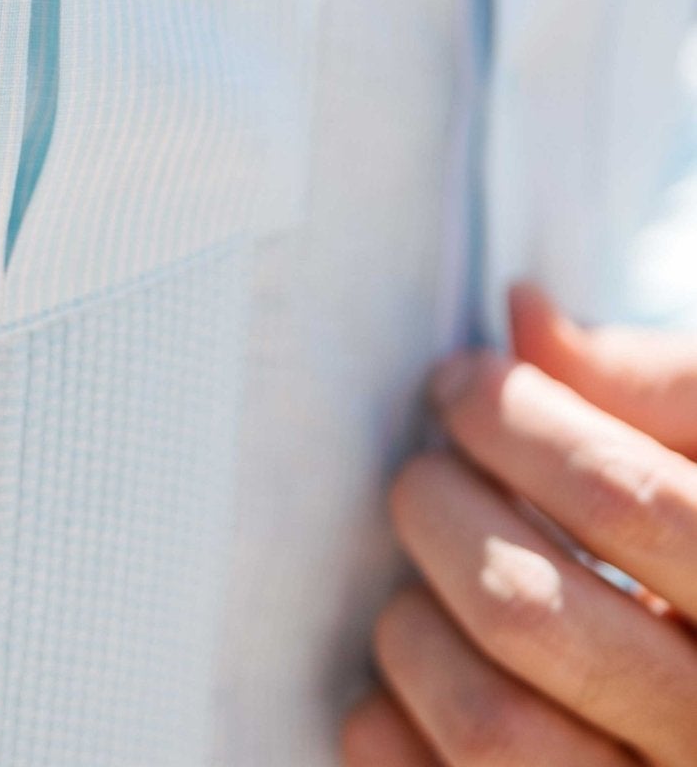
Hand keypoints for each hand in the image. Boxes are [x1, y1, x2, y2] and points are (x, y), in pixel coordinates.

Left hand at [343, 284, 696, 764]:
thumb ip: (653, 388)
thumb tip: (526, 320)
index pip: (619, 499)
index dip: (514, 421)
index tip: (461, 387)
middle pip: (525, 609)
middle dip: (439, 510)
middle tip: (427, 474)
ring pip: (485, 723)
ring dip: (413, 624)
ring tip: (428, 575)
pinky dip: (391, 727)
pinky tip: (417, 672)